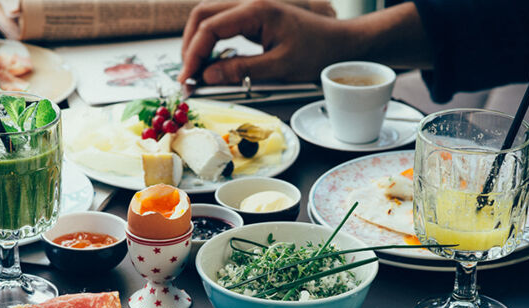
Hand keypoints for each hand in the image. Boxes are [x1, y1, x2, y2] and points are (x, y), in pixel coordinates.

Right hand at [178, 0, 343, 84]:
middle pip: (203, 15)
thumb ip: (241, 70)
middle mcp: (250, 3)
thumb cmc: (317, 53)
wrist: (341, 44)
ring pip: (210, 18)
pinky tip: (212, 63)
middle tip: (187, 75)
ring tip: (196, 71)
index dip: (193, 54)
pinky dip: (212, 43)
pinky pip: (223, 25)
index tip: (188, 79)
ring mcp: (252, 9)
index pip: (210, 28)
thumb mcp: (279, 68)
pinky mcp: (255, 19)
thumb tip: (208, 76)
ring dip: (198, 43)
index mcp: (256, 10)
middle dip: (190, 45)